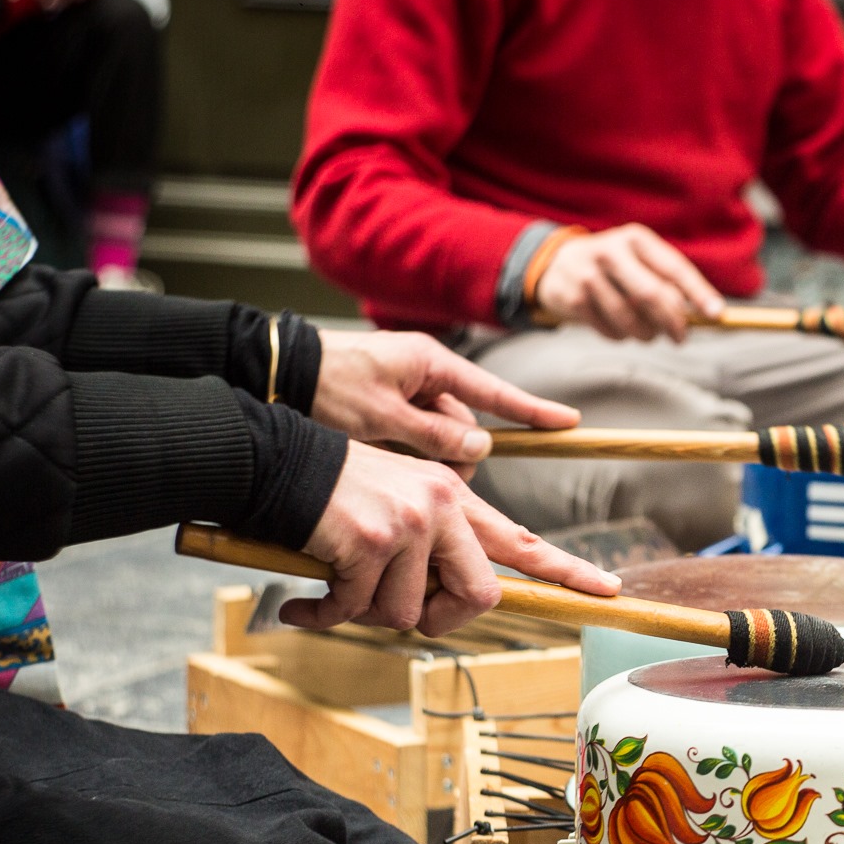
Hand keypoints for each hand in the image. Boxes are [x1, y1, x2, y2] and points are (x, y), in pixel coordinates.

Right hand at [283, 442, 620, 635]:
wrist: (272, 461)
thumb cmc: (329, 496)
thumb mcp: (394, 508)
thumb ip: (428, 553)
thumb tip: (436, 610)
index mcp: (454, 499)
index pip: (522, 540)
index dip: (568, 570)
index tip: (610, 589)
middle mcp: (442, 506)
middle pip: (479, 596)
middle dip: (439, 621)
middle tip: (402, 616)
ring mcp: (411, 521)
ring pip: (408, 612)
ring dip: (365, 615)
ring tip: (334, 592)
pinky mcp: (372, 539)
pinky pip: (358, 609)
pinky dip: (324, 617)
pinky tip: (300, 606)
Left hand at [312, 327, 580, 475]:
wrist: (274, 370)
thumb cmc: (324, 385)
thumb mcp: (379, 414)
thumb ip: (432, 432)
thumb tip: (483, 446)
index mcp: (431, 365)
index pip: (494, 392)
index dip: (533, 411)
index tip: (570, 423)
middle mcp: (426, 376)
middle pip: (464, 427)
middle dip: (453, 454)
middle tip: (428, 478)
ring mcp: (409, 392)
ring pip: (440, 438)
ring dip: (423, 458)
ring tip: (385, 462)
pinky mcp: (391, 407)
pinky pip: (416, 436)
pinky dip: (406, 454)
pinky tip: (381, 459)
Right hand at [533, 223, 723, 342]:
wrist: (555, 265)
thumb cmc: (613, 267)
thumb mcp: (638, 260)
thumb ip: (668, 281)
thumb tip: (709, 313)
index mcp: (635, 239)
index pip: (674, 267)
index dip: (698, 292)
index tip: (716, 314)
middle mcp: (611, 251)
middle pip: (652, 295)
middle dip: (672, 322)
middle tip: (680, 337)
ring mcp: (588, 274)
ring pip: (631, 319)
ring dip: (646, 334)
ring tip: (648, 334)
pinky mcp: (573, 298)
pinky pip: (609, 330)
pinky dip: (621, 337)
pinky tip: (620, 330)